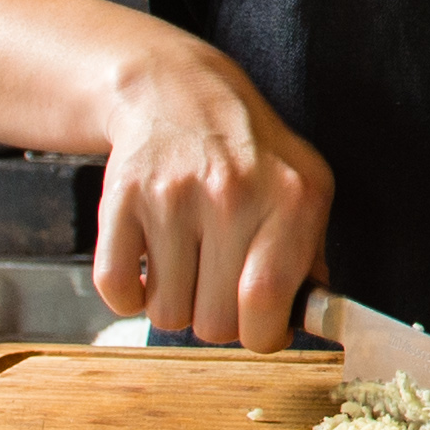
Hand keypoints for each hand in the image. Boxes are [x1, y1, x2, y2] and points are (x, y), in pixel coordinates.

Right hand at [89, 49, 332, 351]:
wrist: (178, 95)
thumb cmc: (251, 154)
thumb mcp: (306, 186)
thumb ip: (313, 256)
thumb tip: (312, 319)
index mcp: (291, 198)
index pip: (266, 303)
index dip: (263, 334)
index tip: (261, 326)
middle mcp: (232, 193)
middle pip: (215, 323)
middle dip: (219, 320)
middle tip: (220, 287)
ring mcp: (172, 195)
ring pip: (166, 313)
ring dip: (176, 304)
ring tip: (189, 265)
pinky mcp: (122, 198)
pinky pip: (116, 290)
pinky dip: (129, 294)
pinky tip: (149, 266)